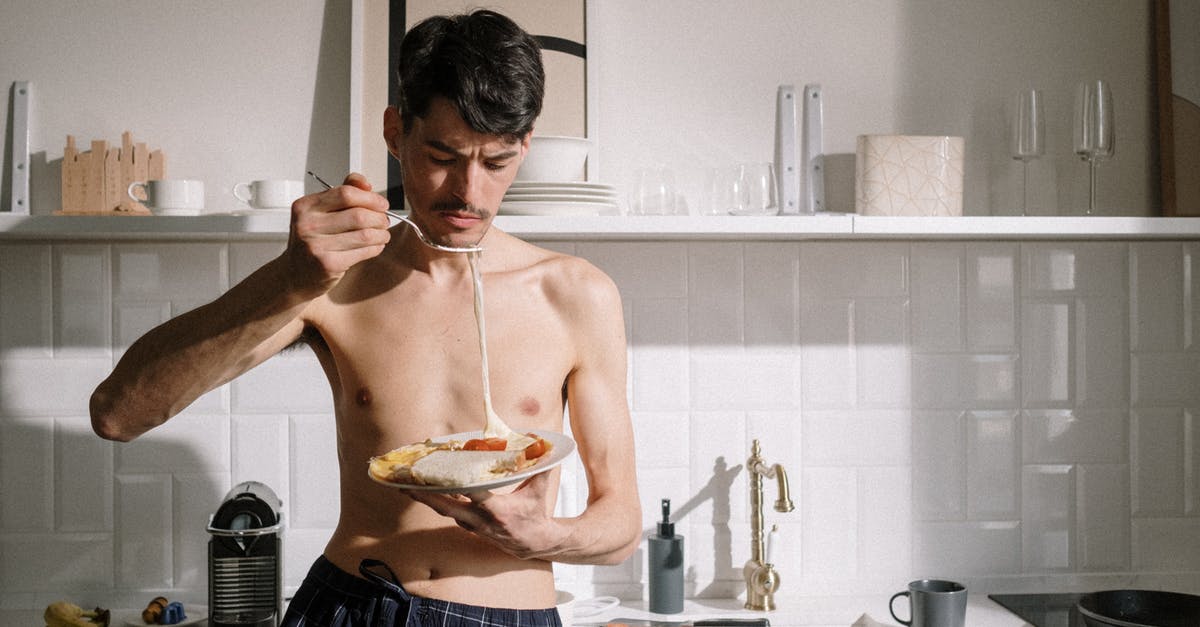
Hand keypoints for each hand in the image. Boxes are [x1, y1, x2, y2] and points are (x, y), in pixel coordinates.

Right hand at [286, 172, 391, 294]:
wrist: (294, 274)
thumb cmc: (311, 241)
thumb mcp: (319, 212)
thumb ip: (342, 193)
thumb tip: (366, 184)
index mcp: (305, 206)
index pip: (345, 193)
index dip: (370, 198)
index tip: (382, 204)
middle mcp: (307, 224)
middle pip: (359, 215)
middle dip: (379, 217)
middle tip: (384, 221)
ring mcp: (316, 246)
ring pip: (365, 234)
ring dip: (381, 234)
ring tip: (383, 234)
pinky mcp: (328, 264)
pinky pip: (363, 252)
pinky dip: (376, 248)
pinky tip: (376, 246)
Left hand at [403, 471, 564, 559]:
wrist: (533, 543)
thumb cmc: (536, 513)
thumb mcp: (539, 488)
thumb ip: (540, 464)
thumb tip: (539, 440)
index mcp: (496, 508)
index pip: (471, 494)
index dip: (453, 484)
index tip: (437, 475)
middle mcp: (479, 519)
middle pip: (446, 507)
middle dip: (424, 496)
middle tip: (404, 485)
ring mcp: (473, 525)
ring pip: (445, 510)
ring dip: (427, 499)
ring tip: (409, 485)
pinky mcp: (470, 528)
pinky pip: (451, 512)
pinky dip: (441, 501)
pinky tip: (430, 490)